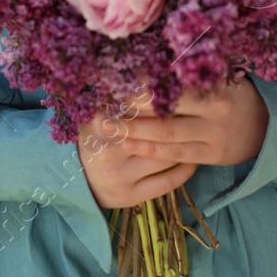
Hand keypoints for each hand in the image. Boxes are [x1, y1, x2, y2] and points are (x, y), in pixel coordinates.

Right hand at [77, 104, 197, 209]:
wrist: (77, 180)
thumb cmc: (97, 139)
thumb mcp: (102, 115)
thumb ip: (124, 100)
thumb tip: (156, 79)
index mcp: (101, 123)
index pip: (142, 107)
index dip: (165, 100)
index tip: (183, 95)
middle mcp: (108, 150)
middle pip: (157, 131)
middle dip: (181, 122)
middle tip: (199, 113)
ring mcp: (119, 176)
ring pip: (165, 157)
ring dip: (187, 146)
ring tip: (198, 135)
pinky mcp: (130, 196)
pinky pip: (167, 182)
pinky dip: (184, 170)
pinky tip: (193, 160)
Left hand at [118, 74, 269, 166]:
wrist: (267, 127)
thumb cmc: (233, 93)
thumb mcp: (221, 74)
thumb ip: (192, 68)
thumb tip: (153, 50)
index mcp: (216, 88)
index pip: (174, 85)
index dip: (144, 83)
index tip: (117, 77)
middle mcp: (215, 114)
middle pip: (166, 112)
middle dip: (132, 110)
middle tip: (104, 104)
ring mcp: (212, 137)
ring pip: (166, 136)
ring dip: (134, 131)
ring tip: (108, 125)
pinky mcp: (210, 156)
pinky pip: (174, 155)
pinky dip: (149, 149)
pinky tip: (128, 142)